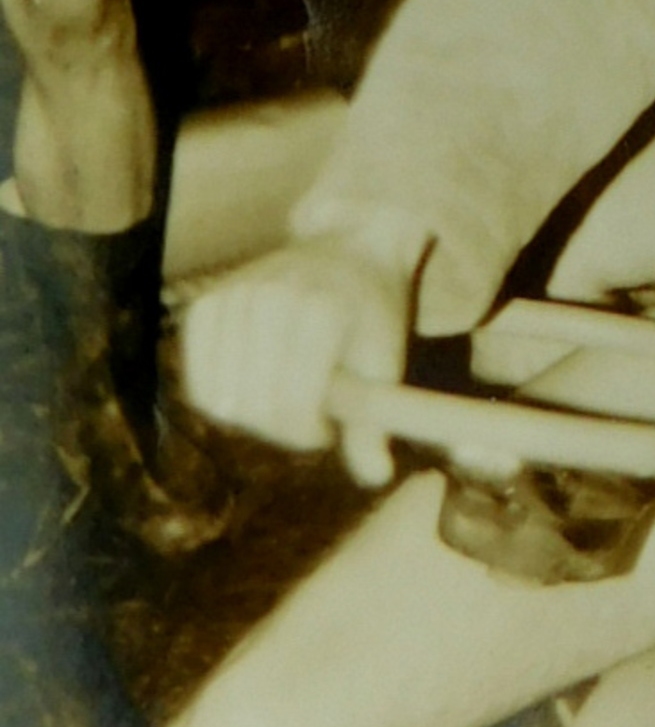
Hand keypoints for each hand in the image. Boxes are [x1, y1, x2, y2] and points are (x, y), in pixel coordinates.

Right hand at [180, 226, 421, 487]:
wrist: (348, 249)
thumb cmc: (371, 313)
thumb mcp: (385, 362)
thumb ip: (374, 422)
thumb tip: (376, 477)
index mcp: (321, 310)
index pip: (294, 402)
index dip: (308, 433)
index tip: (328, 431)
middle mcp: (271, 297)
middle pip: (255, 408)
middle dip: (282, 430)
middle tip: (309, 417)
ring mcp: (232, 297)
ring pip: (222, 402)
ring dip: (254, 417)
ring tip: (286, 396)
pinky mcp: (205, 304)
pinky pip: (198, 383)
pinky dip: (222, 401)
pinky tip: (254, 387)